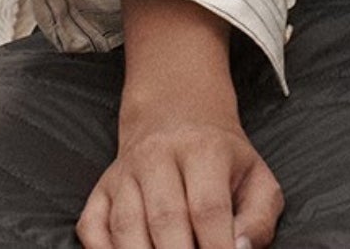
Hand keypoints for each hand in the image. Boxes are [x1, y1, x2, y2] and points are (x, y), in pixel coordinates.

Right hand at [76, 93, 283, 248]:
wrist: (177, 113)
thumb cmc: (222, 158)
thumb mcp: (257, 178)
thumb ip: (258, 219)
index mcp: (204, 150)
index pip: (207, 208)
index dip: (216, 248)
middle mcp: (158, 156)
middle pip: (165, 218)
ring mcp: (124, 172)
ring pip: (125, 225)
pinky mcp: (101, 188)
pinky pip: (91, 226)